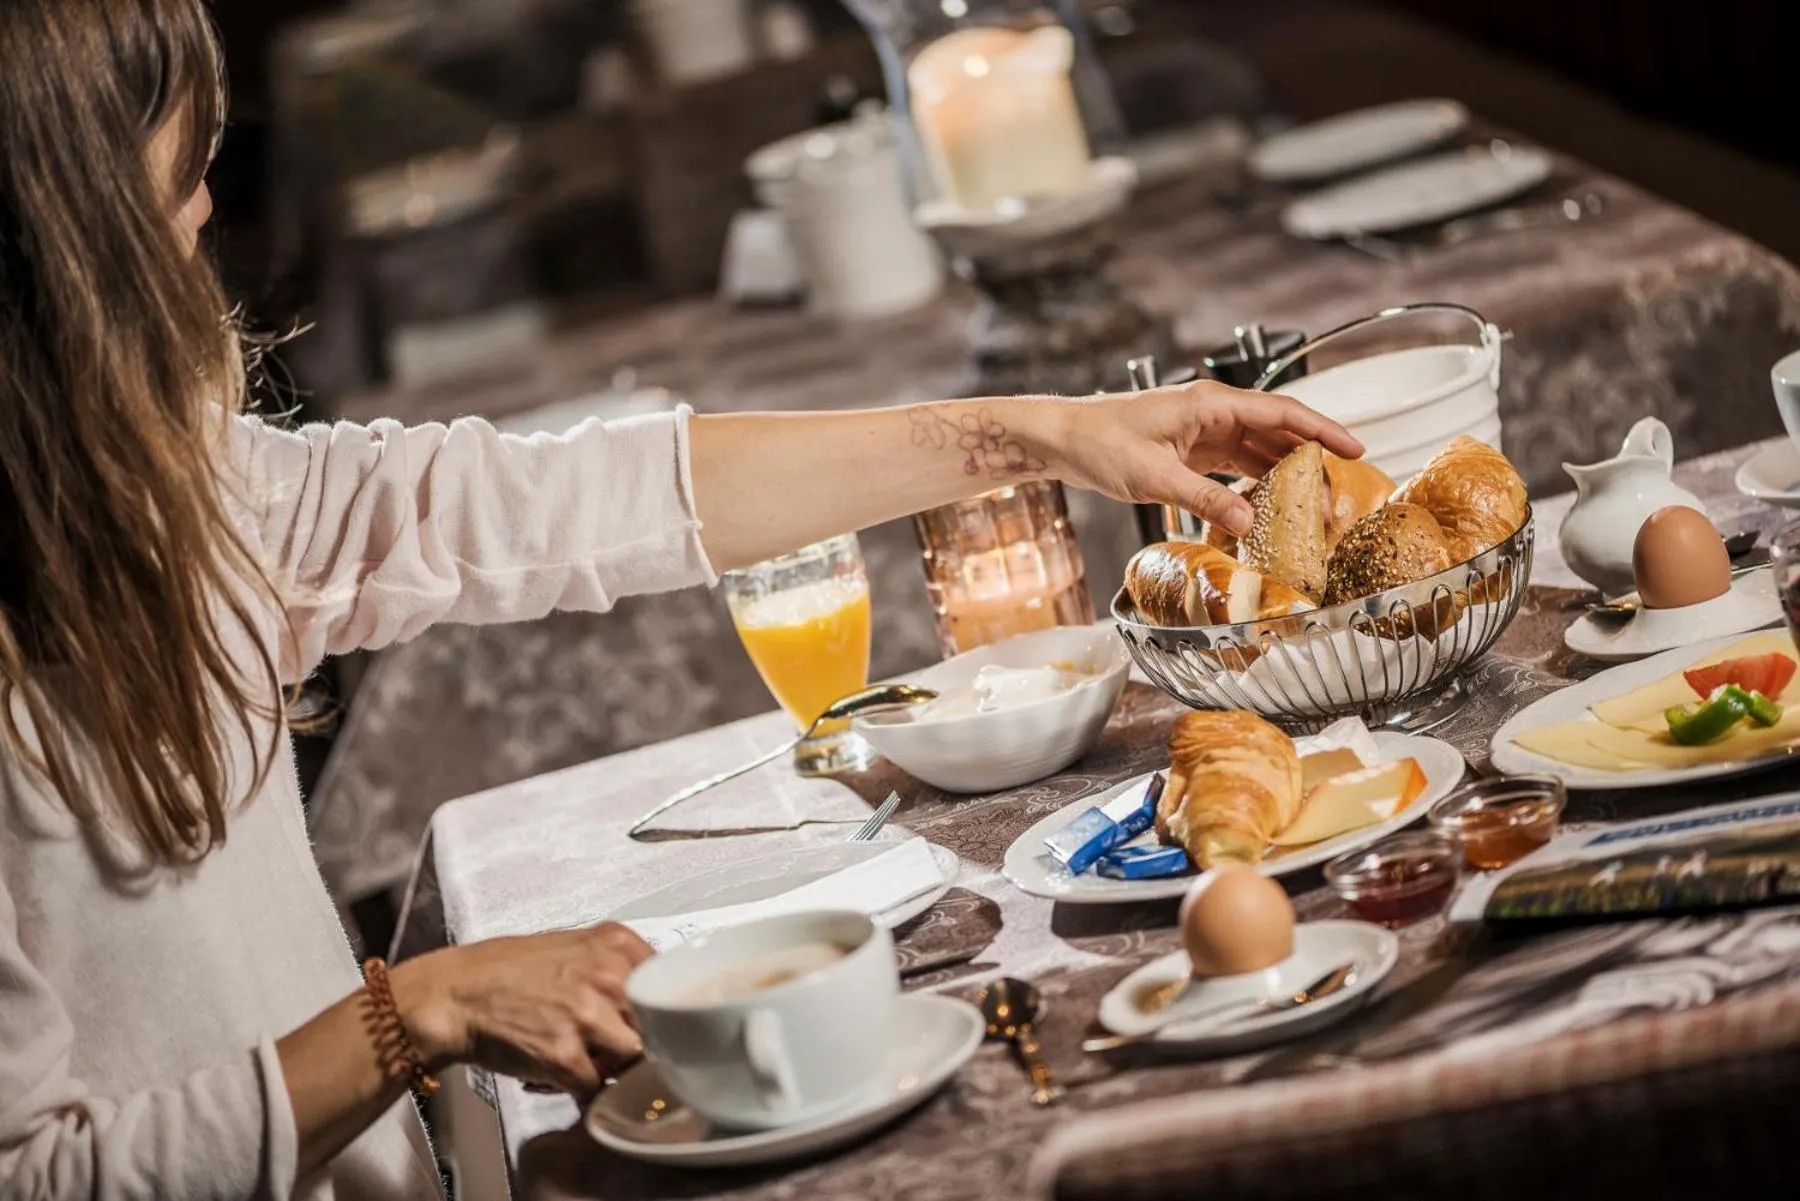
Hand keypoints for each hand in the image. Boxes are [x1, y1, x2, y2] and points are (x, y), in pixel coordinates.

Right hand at [391, 923, 652, 1095]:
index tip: (652, 1025)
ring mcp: (589, 1017)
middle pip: (657, 1026)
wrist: (455, 994)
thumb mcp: (574, 949)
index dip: (660, 1012)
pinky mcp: (565, 1057)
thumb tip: (654, 1002)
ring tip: (587, 1063)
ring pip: (633, 1061)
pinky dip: (583, 1092)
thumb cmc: (508, 972)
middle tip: (613, 1048)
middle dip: (640, 1043)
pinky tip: (562, 1077)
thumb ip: (617, 969)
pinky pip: (597, 1089)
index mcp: (617, 944)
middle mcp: (610, 976)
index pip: (668, 987)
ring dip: (614, 1071)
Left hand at [1037, 382, 1362, 536]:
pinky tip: (1269, 507)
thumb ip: (1203, 499)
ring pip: (1259, 450)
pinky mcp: (1191, 451)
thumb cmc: (1097, 444)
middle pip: (1277, 433)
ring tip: (1310, 510)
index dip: (1322, 431)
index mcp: (1209, 404)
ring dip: (1285, 477)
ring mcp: (1203, 431)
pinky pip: (1237, 464)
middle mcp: (1212, 412)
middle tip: (1334, 501)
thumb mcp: (1152, 477)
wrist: (1062, 439)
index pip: (1281, 413)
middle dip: (1310, 464)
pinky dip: (1256, 483)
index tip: (1355, 450)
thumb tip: (1249, 521)